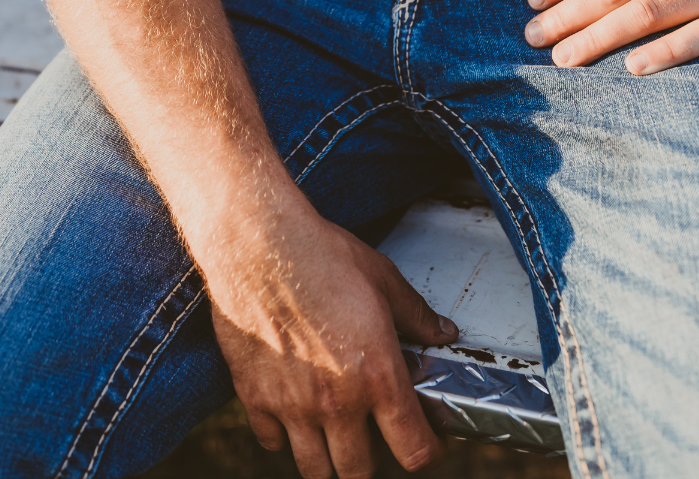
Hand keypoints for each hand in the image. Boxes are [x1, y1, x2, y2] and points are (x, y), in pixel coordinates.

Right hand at [208, 210, 457, 478]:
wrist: (258, 243)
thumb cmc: (321, 255)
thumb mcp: (382, 277)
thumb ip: (415, 314)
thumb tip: (443, 332)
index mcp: (377, 375)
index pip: (414, 449)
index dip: (427, 451)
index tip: (425, 441)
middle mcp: (337, 402)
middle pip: (359, 473)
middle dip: (372, 461)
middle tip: (373, 437)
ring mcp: (292, 405)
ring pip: (314, 470)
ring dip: (327, 459)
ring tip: (332, 433)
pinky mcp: (254, 396)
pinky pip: (271, 441)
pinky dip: (283, 435)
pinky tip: (291, 409)